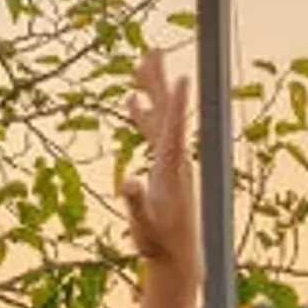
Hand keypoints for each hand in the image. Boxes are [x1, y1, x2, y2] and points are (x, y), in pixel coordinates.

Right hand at [122, 45, 198, 285]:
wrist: (177, 256)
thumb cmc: (159, 242)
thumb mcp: (144, 226)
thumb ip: (136, 203)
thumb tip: (125, 183)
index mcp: (170, 168)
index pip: (174, 128)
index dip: (177, 103)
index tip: (182, 76)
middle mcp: (174, 158)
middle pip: (166, 111)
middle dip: (158, 80)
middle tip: (152, 51)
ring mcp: (170, 160)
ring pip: (159, 116)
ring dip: (150, 89)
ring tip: (140, 63)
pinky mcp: (163, 165)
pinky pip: (152, 131)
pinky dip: (142, 113)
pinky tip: (132, 101)